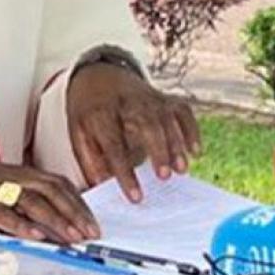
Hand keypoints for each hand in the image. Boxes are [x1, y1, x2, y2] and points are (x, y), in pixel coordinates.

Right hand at [0, 157, 100, 243]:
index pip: (55, 183)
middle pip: (50, 190)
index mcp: (15, 173)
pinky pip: (1, 213)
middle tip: (90, 233)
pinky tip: (34, 236)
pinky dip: (20, 225)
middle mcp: (7, 177)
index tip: (92, 220)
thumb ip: (17, 200)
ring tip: (72, 237)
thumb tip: (45, 223)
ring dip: (56, 220)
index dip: (77, 201)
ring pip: (32, 201)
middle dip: (74, 212)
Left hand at [67, 63, 201, 202]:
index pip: (113, 143)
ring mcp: (147, 98)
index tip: (136, 197)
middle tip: (164, 177)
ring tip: (181, 170)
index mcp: (99, 114)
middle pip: (145, 123)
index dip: (125, 171)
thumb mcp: (78, 135)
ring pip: (166, 118)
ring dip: (176, 144)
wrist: (98, 77)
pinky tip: (195, 151)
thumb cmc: (89, 115)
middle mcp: (126, 103)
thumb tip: (103, 189)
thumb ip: (90, 162)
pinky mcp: (164, 98)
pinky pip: (182, 110)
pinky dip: (191, 129)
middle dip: (157, 150)